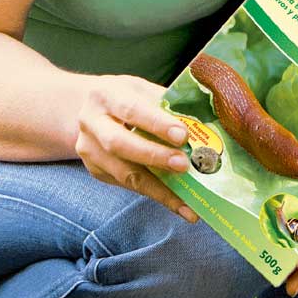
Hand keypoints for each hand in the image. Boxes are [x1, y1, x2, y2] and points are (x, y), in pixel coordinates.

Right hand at [73, 75, 197, 221]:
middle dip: (154, 156)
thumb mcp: (145, 91)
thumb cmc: (130, 98)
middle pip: (119, 144)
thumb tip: (207, 125)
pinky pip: (130, 186)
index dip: (157, 123)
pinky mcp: (97, 171)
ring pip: (124, 173)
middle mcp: (91, 122)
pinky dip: (158, 195)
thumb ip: (169, 105)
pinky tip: (181, 206)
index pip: (131, 109)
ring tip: (188, 202)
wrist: (95, 110)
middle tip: (184, 165)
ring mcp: (90, 150)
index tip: (183, 136)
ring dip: (159, 188)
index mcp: (106, 95)